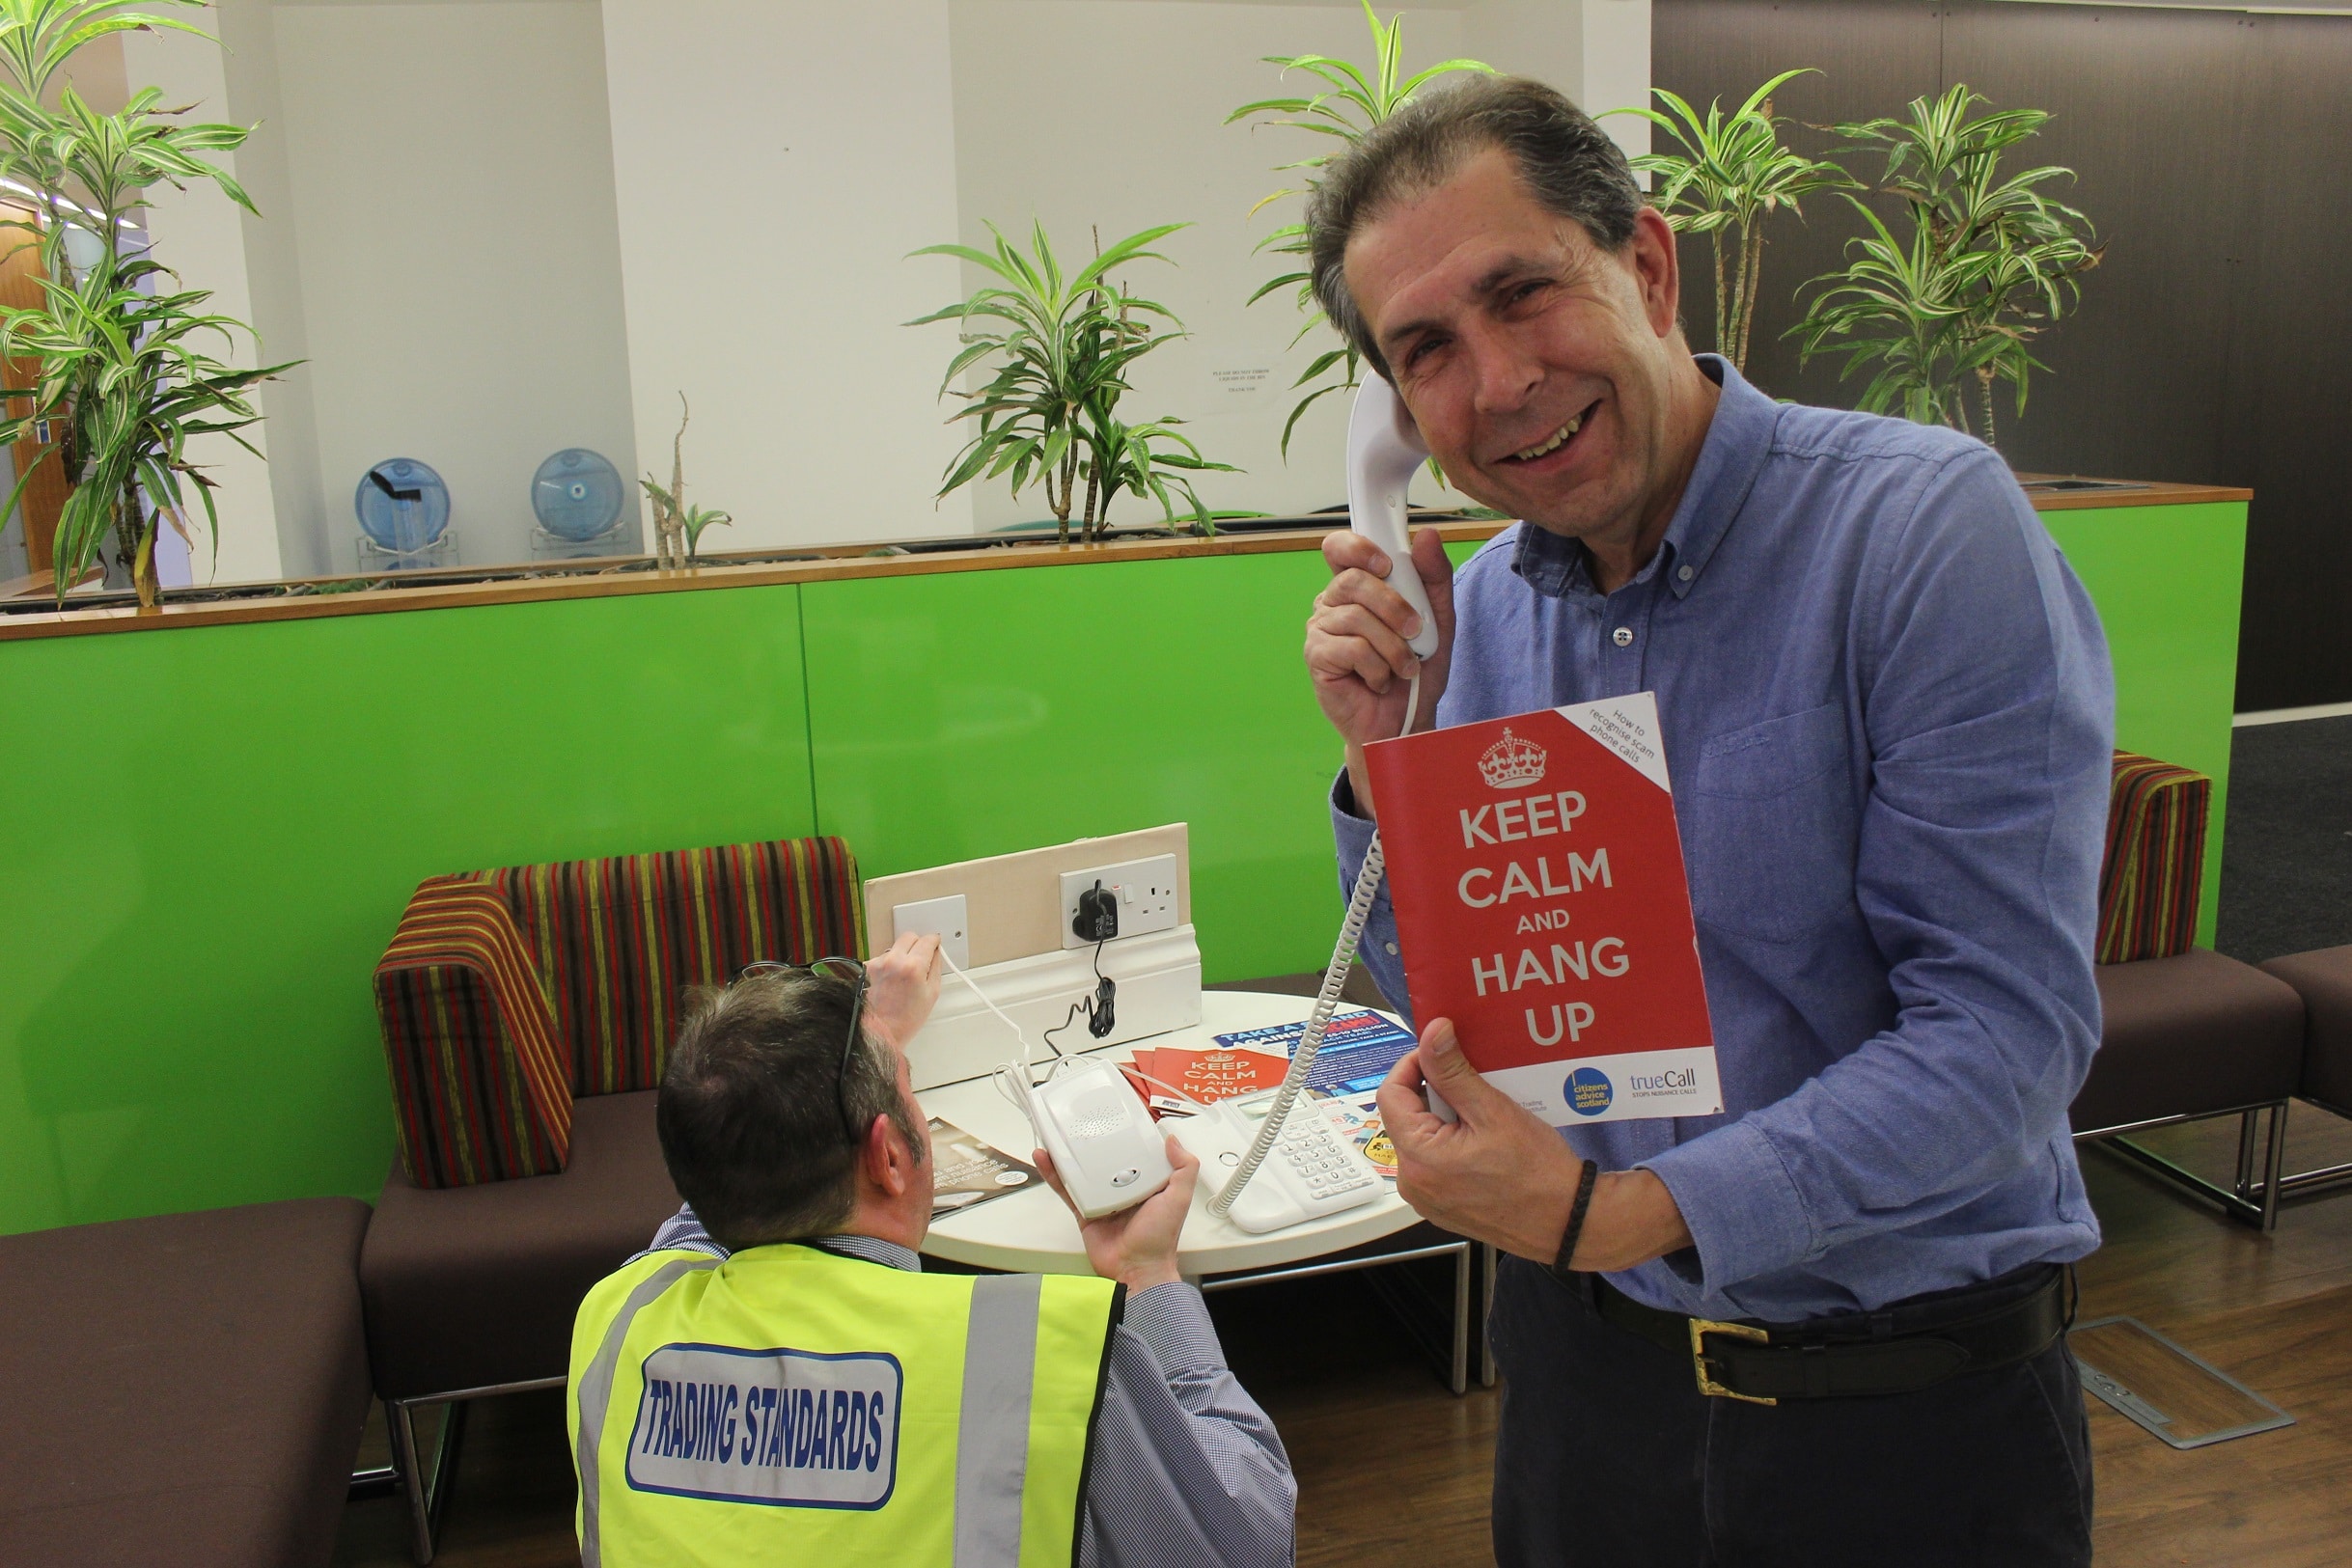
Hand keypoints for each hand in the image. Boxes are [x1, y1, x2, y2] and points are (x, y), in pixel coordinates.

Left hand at [862, 931, 940, 1049]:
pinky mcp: (866, 968)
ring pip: (895, 947)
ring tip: (903, 977)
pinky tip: (890, 981)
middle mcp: (893, 960)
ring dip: (901, 955)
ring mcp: (877, 963)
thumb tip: (935, 953)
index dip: (933, 941)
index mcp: (913, 967)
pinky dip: (888, 965)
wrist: (880, 1031)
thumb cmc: (905, 1019)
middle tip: (920, 958)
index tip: (934, 943)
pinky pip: (882, 958)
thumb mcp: (932, 993)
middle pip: (909, 936)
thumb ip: (935, 967)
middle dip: (917, 944)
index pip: (927, 940)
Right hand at [1036, 1134, 1198, 1292]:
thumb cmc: (1159, 1240)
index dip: (1127, 1136)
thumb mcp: (1179, 1199)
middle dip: (1094, 1142)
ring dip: (1069, 1154)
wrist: (1136, 1269)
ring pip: (1083, 1171)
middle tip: (1081, 1123)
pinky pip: (1068, 1190)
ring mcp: (1103, 1200)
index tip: (1117, 1119)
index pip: (1137, 1153)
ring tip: (1057, 1134)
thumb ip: (1183, 1169)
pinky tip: (1046, 1159)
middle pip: (1106, 1159)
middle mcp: (1125, 1189)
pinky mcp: (1085, 1211)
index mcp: (1147, 1183)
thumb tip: (1174, 1140)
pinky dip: (1056, 1175)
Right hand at [1305, 525, 1457, 752]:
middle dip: (1392, 605)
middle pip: (1352, 580)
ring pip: (1357, 617)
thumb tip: (1427, 536)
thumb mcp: (1439, 620)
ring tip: (1403, 668)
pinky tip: (1380, 681)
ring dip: (1393, 647)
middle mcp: (1332, 603)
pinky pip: (1351, 648)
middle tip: (1414, 629)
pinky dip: (1377, 668)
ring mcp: (1320, 629)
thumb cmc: (1415, 672)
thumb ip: (1434, 578)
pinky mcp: (1316, 657)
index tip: (1386, 564)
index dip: (1359, 547)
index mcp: (1356, 587)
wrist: (1405, 722)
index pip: (1341, 548)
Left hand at [1376, 1019, 1691, 1269]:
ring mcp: (1427, 1199)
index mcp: (1418, 1159)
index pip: (1390, 1095)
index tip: (1440, 1053)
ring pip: (1421, 1138)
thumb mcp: (1492, 1111)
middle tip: (1472, 1084)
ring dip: (1444, 1117)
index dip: (1413, 1065)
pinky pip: (1434, 1162)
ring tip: (1482, 1113)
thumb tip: (1432, 1034)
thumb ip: (1453, 1071)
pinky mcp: (1442, 1206)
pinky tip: (1483, 1139)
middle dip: (1433, 1093)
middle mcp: (1413, 1184)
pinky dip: (1451, 1142)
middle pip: (1405, 1117)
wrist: (1567, 1221)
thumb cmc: (1537, 1173)